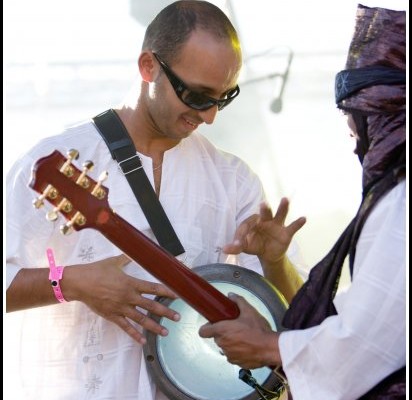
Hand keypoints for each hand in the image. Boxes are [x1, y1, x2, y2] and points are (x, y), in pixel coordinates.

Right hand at [64, 254, 179, 343]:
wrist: (79, 283)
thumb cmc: (96, 271)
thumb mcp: (113, 262)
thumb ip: (126, 258)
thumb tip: (133, 250)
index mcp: (131, 283)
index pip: (153, 288)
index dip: (167, 292)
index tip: (178, 296)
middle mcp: (128, 297)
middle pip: (151, 306)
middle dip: (166, 312)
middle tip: (178, 317)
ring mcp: (121, 308)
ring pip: (141, 319)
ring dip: (154, 326)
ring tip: (166, 332)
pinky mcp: (112, 316)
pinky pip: (125, 327)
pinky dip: (134, 334)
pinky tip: (142, 341)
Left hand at [199, 293, 279, 368]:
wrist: (270, 348)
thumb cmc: (258, 329)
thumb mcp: (249, 311)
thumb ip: (238, 301)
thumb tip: (231, 295)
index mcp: (222, 330)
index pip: (203, 332)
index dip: (207, 327)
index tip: (213, 324)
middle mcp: (222, 344)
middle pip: (217, 338)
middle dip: (223, 333)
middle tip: (234, 328)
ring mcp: (229, 355)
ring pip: (225, 347)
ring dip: (231, 343)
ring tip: (243, 338)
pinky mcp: (237, 363)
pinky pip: (233, 356)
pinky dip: (238, 352)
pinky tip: (248, 347)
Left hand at [224, 198, 305, 264]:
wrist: (268, 254)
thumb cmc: (254, 245)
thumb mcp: (244, 247)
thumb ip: (236, 247)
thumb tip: (224, 250)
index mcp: (252, 222)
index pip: (247, 225)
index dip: (241, 235)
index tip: (237, 245)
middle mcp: (265, 220)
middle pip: (264, 213)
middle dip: (264, 209)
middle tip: (263, 203)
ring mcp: (276, 225)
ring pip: (279, 215)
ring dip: (282, 208)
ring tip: (285, 199)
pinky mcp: (286, 233)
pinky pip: (292, 227)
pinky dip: (298, 223)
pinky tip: (303, 218)